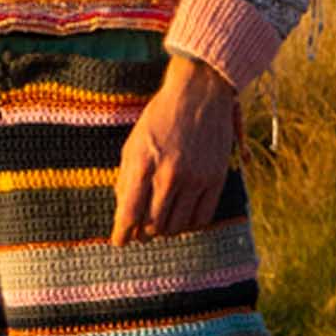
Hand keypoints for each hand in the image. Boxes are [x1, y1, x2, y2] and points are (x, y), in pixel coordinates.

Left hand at [113, 56, 239, 243]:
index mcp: (143, 164)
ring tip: (162, 224)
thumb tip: (124, 213)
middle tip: (141, 233)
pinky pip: (203, 216)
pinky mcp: (216, 177)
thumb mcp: (133, 144)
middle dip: (144, 233)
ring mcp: (195, 177)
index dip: (122, 234)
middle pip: (153, 225)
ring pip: (178, 225)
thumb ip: (127, 179)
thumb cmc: (160, 118)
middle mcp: (169, 174)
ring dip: (166, 230)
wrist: (199, 94)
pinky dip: (190, 223)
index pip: (129, 214)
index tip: (119, 242)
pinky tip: (183, 217)